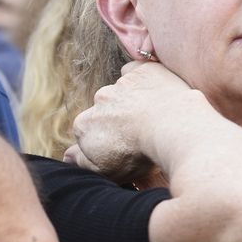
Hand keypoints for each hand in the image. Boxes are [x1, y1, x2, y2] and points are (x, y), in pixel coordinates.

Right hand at [68, 61, 210, 185]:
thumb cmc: (139, 154)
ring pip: (123, 90)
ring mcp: (121, 83)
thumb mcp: (106, 171)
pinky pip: (138, 71)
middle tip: (142, 132)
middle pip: (106, 108)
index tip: (125, 147)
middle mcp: (99, 99)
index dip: (107, 139)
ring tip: (156, 115)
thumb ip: (82, 162)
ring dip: (133, 99)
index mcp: (85, 124)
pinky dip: (144, 79)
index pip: (89, 130)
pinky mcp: (143, 71)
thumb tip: (68, 156)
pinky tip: (156, 92)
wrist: (173, 129)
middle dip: (119, 118)